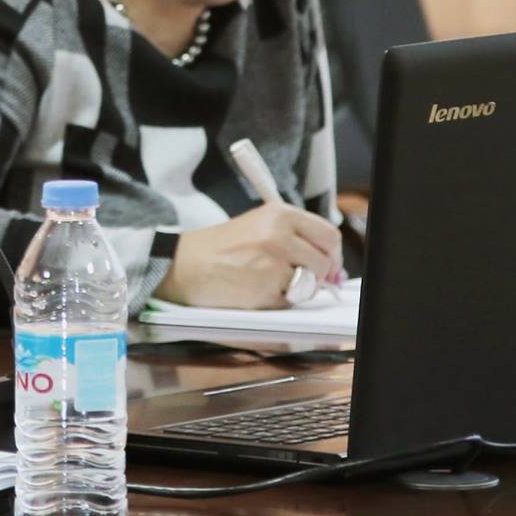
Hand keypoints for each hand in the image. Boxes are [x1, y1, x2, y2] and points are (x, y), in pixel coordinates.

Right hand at [154, 204, 344, 309]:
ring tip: (265, 281)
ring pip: (309, 284)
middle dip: (317, 276)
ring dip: (294, 289)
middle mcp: (279, 234)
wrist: (183, 264)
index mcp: (279, 214)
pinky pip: (289, 302)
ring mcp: (273, 261)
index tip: (328, 267)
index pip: (328, 235)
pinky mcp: (265, 287)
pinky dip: (276, 302)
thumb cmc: (217, 249)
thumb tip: (331, 268)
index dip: (332, 255)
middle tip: (299, 280)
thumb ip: (294, 239)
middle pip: (324, 262)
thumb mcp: (258, 227)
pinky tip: (253, 290)